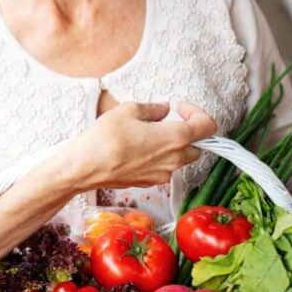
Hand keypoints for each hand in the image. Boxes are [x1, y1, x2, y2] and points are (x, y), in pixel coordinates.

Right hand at [66, 102, 216, 189]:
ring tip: (149, 135)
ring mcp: (163, 174)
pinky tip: (139, 149)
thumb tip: (163, 109)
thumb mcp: (128, 110)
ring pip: (180, 159)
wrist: (84, 168)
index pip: (207, 126)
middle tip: (169, 121)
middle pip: (198, 146)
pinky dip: (159, 158)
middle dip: (188, 133)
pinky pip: (164, 168)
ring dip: (173, 146)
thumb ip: (153, 109)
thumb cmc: (105, 138)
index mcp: (175, 138)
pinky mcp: (150, 182)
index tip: (181, 108)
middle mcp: (174, 159)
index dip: (198, 113)